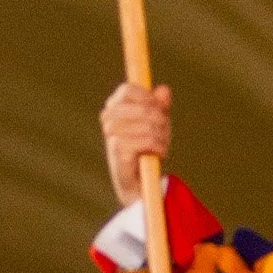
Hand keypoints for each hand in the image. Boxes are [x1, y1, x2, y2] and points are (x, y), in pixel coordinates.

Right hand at [100, 82, 171, 202]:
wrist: (137, 182)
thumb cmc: (145, 147)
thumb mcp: (156, 122)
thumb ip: (159, 105)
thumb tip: (163, 90)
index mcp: (113, 107)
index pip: (128, 90)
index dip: (147, 96)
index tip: (160, 108)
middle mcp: (108, 119)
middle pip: (142, 108)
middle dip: (161, 119)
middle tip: (165, 131)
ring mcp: (111, 134)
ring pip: (148, 125)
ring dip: (162, 136)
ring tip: (162, 145)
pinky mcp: (117, 150)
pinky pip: (147, 140)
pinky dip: (159, 147)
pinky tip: (159, 153)